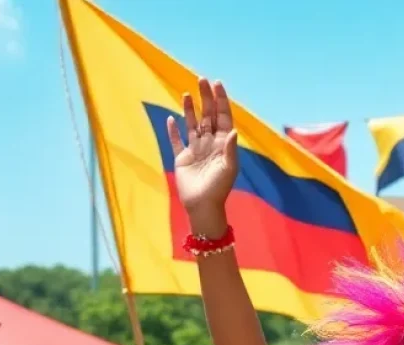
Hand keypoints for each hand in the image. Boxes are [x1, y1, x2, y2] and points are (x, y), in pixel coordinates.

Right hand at [167, 79, 237, 231]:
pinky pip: (176, 141)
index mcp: (223, 145)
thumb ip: (230, 149)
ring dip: (189, 110)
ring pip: (192, 125)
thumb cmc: (218, 189)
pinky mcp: (182, 158)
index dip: (221, 101)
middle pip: (207, 116)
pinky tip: (170, 119)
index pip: (223, 118)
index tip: (217, 84)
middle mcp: (210, 144)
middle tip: (201, 80)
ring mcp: (195, 150)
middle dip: (205, 98)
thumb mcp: (228, 169)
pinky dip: (173, 131)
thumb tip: (233, 130)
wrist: (202, 206)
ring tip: (186, 94)